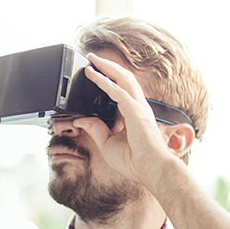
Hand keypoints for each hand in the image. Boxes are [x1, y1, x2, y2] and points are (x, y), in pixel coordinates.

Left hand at [72, 52, 180, 185]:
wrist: (150, 169)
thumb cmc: (135, 161)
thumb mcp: (106, 144)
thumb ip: (95, 129)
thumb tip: (80, 120)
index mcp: (133, 114)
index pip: (120, 91)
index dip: (108, 80)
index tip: (94, 74)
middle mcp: (137, 107)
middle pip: (123, 78)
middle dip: (108, 66)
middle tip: (92, 58)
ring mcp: (138, 107)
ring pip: (122, 78)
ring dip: (106, 67)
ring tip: (92, 59)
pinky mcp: (135, 110)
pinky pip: (117, 90)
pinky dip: (104, 81)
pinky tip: (93, 74)